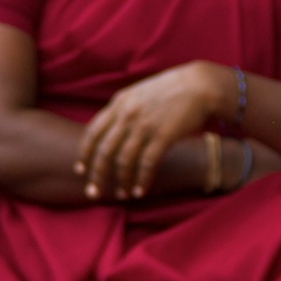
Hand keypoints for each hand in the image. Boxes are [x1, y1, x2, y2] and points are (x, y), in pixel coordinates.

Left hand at [76, 62, 228, 200]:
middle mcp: (127, 115)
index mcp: (119, 103)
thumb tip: (111, 132)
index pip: (92, 132)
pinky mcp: (163, 136)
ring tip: (121, 195)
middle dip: (97, 175)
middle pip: (104, 151)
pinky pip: (146, 165)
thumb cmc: (171, 90)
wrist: (199, 85)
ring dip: (121, 181)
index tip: (80, 170)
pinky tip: (139, 192)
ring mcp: (145, 126)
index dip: (84, 154)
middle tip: (93, 193)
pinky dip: (141, 181)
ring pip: (123, 161)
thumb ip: (123, 111)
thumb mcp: (139, 94)